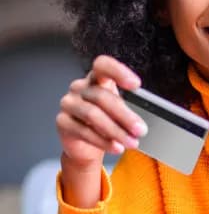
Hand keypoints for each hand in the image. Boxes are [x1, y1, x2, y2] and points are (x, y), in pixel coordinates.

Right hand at [57, 55, 144, 169]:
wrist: (86, 145)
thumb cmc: (106, 121)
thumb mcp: (119, 111)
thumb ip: (128, 108)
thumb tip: (141, 120)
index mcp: (96, 78)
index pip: (103, 65)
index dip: (118, 72)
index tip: (136, 85)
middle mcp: (80, 87)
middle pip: (102, 96)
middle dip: (125, 115)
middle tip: (140, 129)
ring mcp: (69, 104)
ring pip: (93, 115)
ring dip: (116, 131)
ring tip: (131, 141)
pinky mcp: (62, 122)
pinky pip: (84, 131)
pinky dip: (103, 141)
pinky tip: (116, 147)